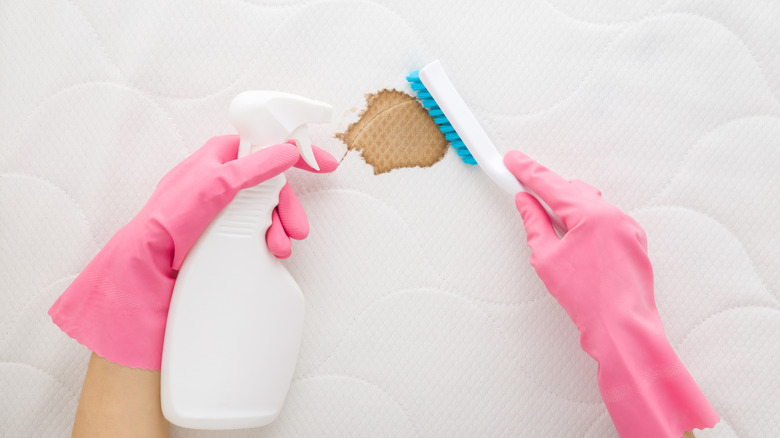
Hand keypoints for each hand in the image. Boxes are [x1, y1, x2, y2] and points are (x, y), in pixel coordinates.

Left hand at [49, 135, 336, 369]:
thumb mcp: (219, 183)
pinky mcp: (224, 230)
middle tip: (299, 227)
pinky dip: (268, 239)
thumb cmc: (174, 215)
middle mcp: (224, 178)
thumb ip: (256, 166)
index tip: (322, 164)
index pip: (265, 146)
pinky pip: (256, 230)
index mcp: (221, 157)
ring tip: (283, 247)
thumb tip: (288, 150)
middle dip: (288, 207)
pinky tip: (271, 252)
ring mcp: (224, 206)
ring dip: (280, 227)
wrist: (148, 259)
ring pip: (266, 210)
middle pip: (271, 185)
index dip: (294, 152)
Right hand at [504, 151, 717, 437]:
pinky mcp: (634, 241)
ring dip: (568, 205)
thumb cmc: (587, 299)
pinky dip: (587, 220)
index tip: (512, 161)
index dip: (527, 171)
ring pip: (591, 203)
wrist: (621, 328)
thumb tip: (526, 204)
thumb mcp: (546, 258)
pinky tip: (574, 235)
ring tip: (548, 217)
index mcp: (590, 215)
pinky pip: (606, 219)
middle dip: (547, 188)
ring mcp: (627, 227)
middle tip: (524, 189)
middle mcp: (613, 215)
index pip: (550, 184)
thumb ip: (534, 224)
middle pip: (572, 189)